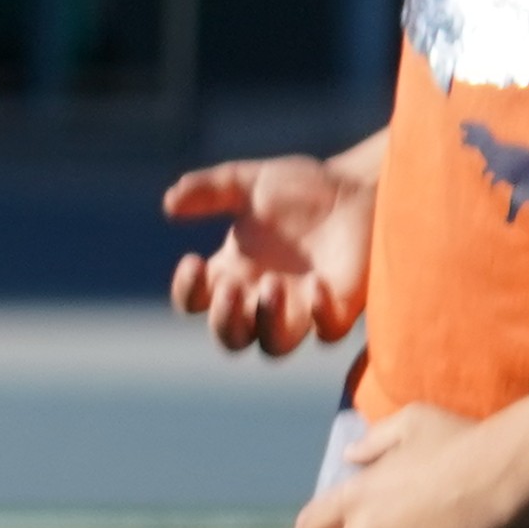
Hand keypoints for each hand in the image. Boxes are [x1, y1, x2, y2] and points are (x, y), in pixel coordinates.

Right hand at [169, 153, 377, 357]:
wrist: (359, 188)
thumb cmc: (303, 187)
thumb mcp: (248, 181)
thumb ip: (208, 190)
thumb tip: (169, 204)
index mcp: (235, 270)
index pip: (197, 303)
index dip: (188, 292)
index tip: (194, 261)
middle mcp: (263, 296)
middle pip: (231, 337)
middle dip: (224, 320)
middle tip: (229, 287)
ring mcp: (303, 306)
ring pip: (275, 346)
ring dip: (266, 322)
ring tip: (272, 284)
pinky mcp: (341, 306)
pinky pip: (328, 332)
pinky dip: (320, 316)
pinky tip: (316, 283)